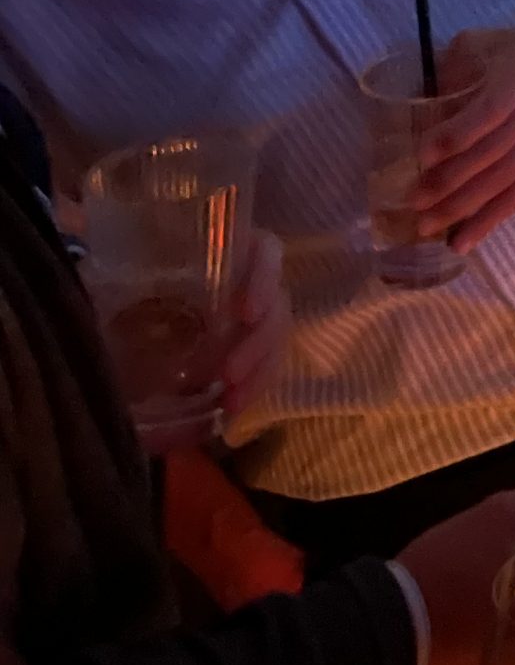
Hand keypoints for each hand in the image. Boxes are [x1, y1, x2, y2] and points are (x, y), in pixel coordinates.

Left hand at [91, 226, 290, 451]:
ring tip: (232, 404)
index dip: (263, 276)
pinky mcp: (238, 356)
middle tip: (229, 375)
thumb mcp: (107, 278)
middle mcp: (239, 283)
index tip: (245, 313)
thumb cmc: (109, 290)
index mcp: (215, 253)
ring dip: (260, 371)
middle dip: (259, 342)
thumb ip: (103, 278)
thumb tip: (88, 281)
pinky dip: (251, 391)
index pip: (262, 250)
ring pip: (274, 340)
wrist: (102, 321)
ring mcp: (242, 323)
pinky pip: (262, 369)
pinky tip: (230, 413)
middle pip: (275, 302)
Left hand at [414, 21, 514, 253]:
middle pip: (492, 155)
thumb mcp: (481, 44)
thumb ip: (452, 73)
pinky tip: (462, 241)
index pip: (488, 113)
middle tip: (414, 202)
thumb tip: (418, 114)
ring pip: (502, 182)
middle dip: (449, 182)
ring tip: (426, 226)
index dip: (455, 137)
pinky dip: (489, 221)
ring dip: (462, 208)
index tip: (422, 155)